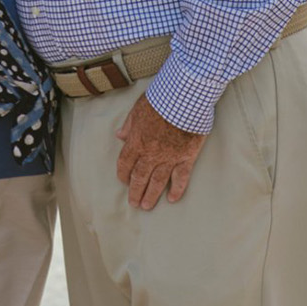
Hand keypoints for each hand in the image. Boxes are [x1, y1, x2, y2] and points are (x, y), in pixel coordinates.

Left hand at [114, 94, 207, 209]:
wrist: (185, 99)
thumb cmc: (160, 100)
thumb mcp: (137, 109)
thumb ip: (129, 125)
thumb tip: (119, 136)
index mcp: (137, 141)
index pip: (125, 163)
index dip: (123, 174)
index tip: (123, 182)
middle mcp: (151, 153)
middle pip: (140, 177)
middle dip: (135, 191)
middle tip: (134, 203)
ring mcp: (169, 157)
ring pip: (158, 181)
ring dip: (151, 195)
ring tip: (147, 206)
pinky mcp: (187, 157)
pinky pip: (181, 177)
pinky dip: (177, 189)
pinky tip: (172, 199)